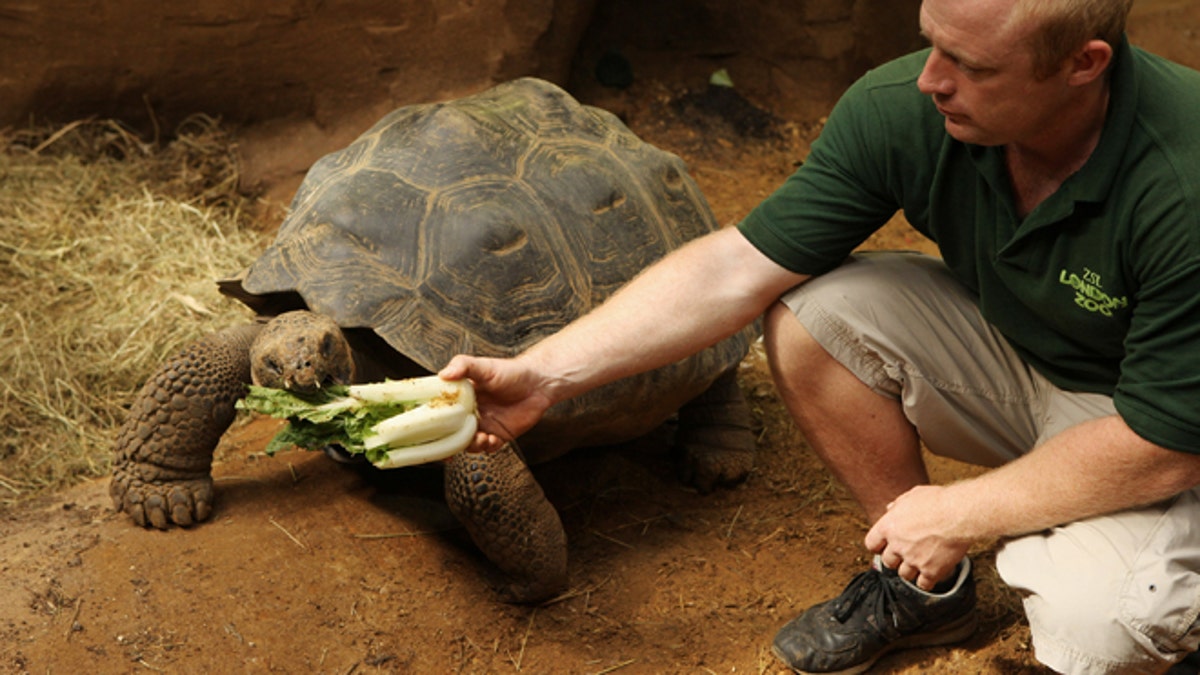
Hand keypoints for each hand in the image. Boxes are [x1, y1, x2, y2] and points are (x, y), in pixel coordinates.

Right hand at [439, 354, 553, 451]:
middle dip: (448, 443)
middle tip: (449, 447)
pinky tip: (491, 440)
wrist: (538, 383)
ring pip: (468, 443)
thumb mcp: (483, 366)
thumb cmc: (510, 371)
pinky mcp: (498, 435)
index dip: (432, 424)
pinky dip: (486, 447)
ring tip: (479, 438)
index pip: (441, 413)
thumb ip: (463, 366)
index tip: (427, 431)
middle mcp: (469, 413)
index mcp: (460, 398)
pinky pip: (487, 447)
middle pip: (451, 433)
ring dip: (471, 445)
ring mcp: (484, 425)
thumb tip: (444, 374)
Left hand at [863, 485, 970, 590]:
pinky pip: (923, 584)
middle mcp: (897, 546)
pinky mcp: (931, 571)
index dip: (878, 546)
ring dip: (910, 570)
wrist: (959, 514)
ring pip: (904, 575)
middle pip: (888, 562)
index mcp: (888, 527)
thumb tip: (890, 510)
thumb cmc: (938, 501)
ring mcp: (914, 560)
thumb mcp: (912, 496)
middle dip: (896, 558)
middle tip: (906, 553)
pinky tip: (931, 572)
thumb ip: (898, 505)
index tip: (885, 546)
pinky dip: (926, 581)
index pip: (871, 544)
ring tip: (920, 561)